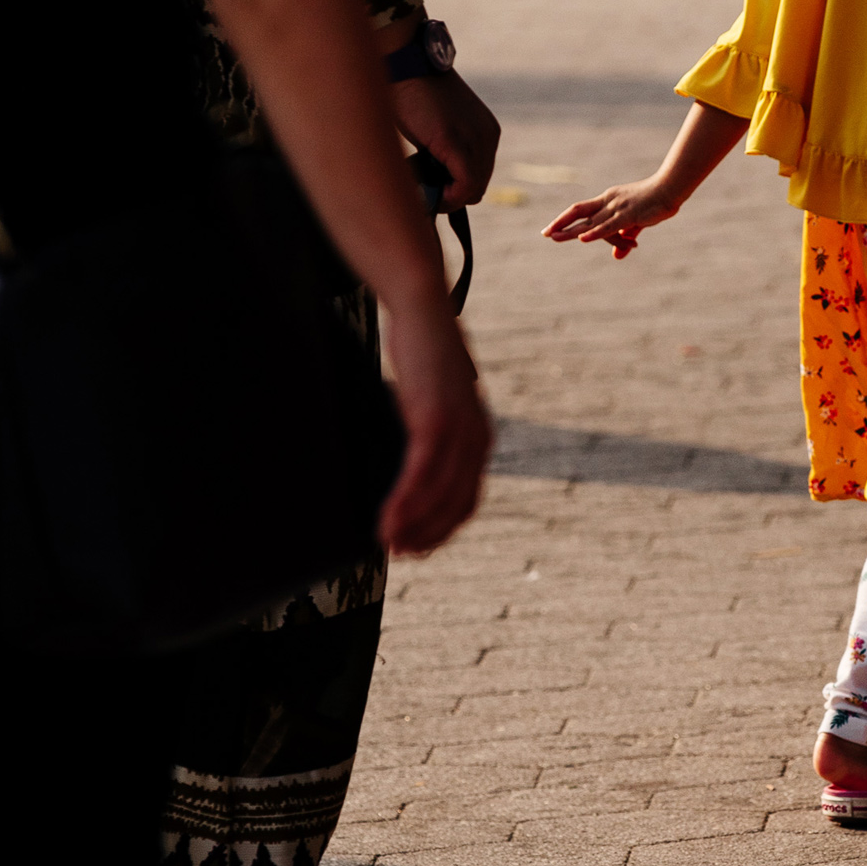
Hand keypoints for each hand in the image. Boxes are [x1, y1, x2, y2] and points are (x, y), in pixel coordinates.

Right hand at [376, 290, 490, 554]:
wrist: (424, 311)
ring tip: (388, 544)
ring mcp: (460, 430)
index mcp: (479, 437)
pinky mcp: (437, 420)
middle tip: (399, 554)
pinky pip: (422, 474)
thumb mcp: (432, 401)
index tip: (417, 547)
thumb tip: (413, 463)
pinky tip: (387, 520)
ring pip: (439, 496)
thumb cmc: (423, 354)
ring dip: (412, 526)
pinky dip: (404, 502)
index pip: (467, 499)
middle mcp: (477, 438)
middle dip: (427, 535)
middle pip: (455, 505)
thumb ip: (430, 432)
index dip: (442, 529)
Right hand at [390, 69, 500, 205]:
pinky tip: (430, 192)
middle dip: (453, 194)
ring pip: (473, 189)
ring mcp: (474, 139)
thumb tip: (437, 184)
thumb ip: (446, 152)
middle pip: (478, 185)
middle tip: (426, 191)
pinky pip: (465, 185)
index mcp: (486, 131)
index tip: (434, 189)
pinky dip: (448, 196)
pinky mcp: (455, 143)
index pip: (480, 175)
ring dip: (448, 197)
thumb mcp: (440, 127)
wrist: (407, 66)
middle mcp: (487, 136)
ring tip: (424, 189)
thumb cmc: (414, 94)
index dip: (458, 189)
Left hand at [543, 177, 682, 258]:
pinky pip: (608, 226)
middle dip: (560, 223)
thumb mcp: (637, 223)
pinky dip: (594, 233)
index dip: (565, 218)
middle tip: (544, 233)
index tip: (551, 228)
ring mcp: (617, 208)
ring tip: (553, 237)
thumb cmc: (656, 202)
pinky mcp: (629, 215)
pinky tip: (582, 239)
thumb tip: (617, 255)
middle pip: (578, 212)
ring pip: (590, 222)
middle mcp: (609, 202)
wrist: (671, 187)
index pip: (582, 209)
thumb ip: (625, 238)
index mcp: (609, 200)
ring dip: (570, 231)